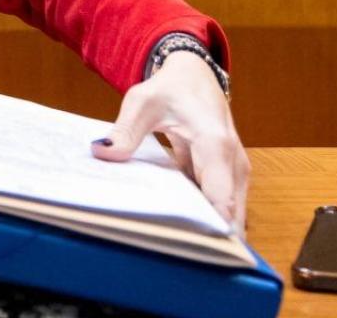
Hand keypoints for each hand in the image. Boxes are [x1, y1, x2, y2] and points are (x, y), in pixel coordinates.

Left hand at [92, 51, 248, 235]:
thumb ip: (125, 130)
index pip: (220, 198)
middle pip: (229, 215)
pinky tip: (176, 234)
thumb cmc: (171, 87)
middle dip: (208, 239)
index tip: (194, 253)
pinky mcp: (227, 177)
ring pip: (227, 215)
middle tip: (176, 262)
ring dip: (206, 232)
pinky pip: (219, 206)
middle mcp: (233, 163)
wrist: (194, 74)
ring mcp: (234, 172)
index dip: (211, 229)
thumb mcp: (142, 102)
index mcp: (215, 145)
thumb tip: (102, 151)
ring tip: (174, 253)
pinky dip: (203, 220)